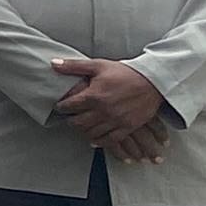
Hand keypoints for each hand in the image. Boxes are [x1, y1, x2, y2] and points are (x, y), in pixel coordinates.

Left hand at [54, 55, 169, 154]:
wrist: (153, 81)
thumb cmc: (124, 72)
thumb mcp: (98, 65)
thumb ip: (74, 66)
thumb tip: (53, 64)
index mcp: (94, 96)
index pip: (69, 106)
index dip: (61, 107)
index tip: (60, 107)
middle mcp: (103, 111)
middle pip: (78, 123)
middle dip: (70, 121)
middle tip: (69, 118)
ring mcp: (116, 121)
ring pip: (92, 133)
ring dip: (83, 131)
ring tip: (81, 127)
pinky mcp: (128, 127)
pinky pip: (110, 140)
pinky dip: (99, 142)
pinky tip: (94, 140)